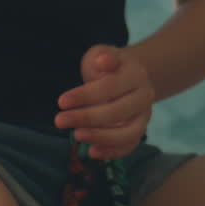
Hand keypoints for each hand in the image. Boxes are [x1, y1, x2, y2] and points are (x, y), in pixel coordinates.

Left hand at [54, 45, 153, 159]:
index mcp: (136, 74)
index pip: (109, 87)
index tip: (60, 102)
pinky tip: (91, 151)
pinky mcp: (140, 131)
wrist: (128, 76)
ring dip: (100, 137)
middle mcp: (144, 96)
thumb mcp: (102, 53)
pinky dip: (112, 152)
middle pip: (118, 112)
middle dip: (86, 118)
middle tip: (59, 121)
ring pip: (127, 133)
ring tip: (76, 136)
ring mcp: (144, 116)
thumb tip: (103, 62)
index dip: (84, 96)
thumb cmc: (108, 65)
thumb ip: (103, 56)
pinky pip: (129, 146)